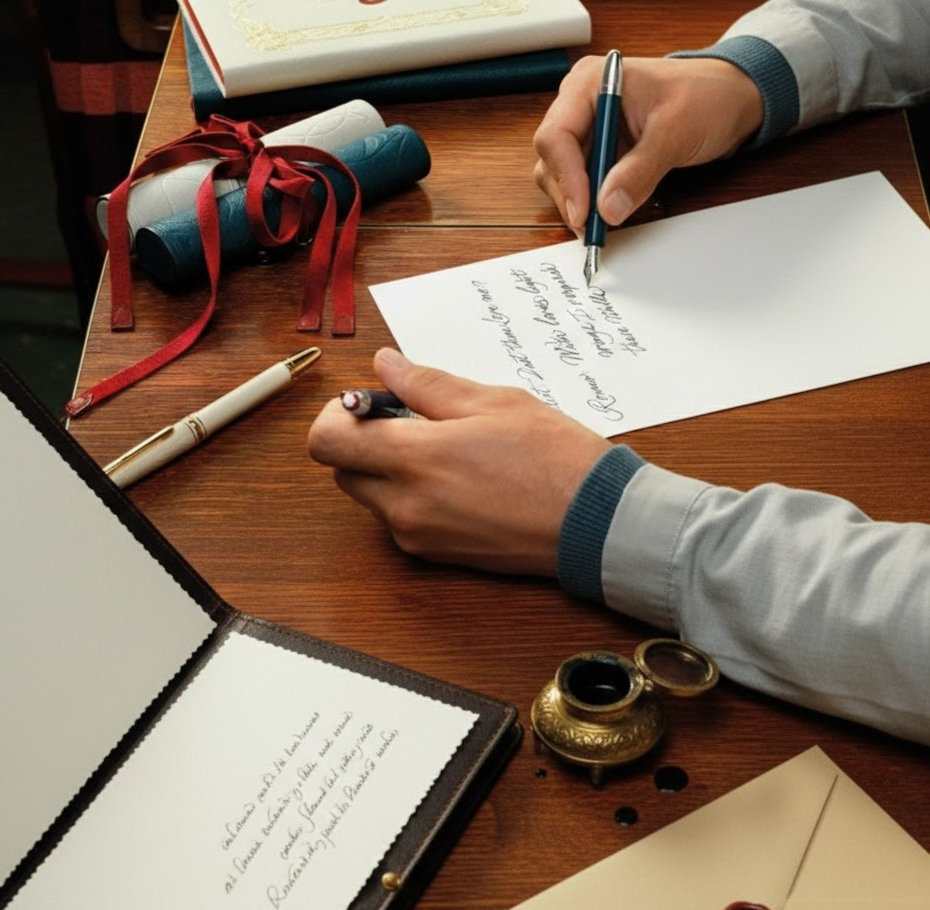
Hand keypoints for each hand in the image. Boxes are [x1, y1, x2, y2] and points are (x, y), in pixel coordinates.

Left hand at [308, 348, 610, 575]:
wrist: (595, 523)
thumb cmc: (553, 458)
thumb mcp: (491, 402)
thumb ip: (426, 384)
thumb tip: (386, 365)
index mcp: (413, 458)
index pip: (326, 441)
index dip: (339, 416)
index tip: (370, 404)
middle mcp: (404, 504)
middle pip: (342, 470)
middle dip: (364, 443)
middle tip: (414, 422)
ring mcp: (417, 535)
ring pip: (371, 496)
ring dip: (389, 470)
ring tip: (447, 451)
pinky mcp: (435, 555)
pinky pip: (400, 520)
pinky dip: (411, 497)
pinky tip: (459, 480)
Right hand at [533, 55, 763, 230]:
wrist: (729, 100)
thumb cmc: (707, 97)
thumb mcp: (677, 130)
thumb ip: (640, 170)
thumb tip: (608, 208)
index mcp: (590, 84)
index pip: (556, 136)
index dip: (566, 178)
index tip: (585, 211)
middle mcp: (580, 106)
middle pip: (551, 161)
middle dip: (570, 197)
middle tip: (593, 228)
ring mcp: (587, 131)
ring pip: (560, 178)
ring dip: (577, 205)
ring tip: (601, 225)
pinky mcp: (598, 154)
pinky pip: (580, 186)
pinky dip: (590, 205)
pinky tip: (606, 216)